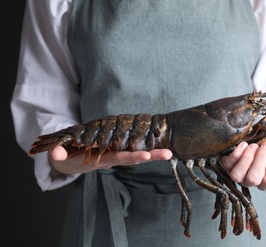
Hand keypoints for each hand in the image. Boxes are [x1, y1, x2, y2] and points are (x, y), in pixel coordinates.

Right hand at [49, 146, 172, 174]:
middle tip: (168, 154)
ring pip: (136, 155)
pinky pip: (133, 150)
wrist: (70, 161)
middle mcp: (112, 159)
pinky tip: (159, 145)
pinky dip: (146, 149)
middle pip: (134, 158)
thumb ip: (59, 155)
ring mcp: (116, 155)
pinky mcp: (117, 150)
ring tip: (169, 152)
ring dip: (153, 154)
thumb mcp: (62, 156)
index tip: (146, 157)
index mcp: (101, 160)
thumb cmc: (67, 156)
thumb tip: (56, 154)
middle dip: (151, 157)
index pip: (119, 158)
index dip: (132, 157)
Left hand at [220, 141, 265, 203]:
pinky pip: (228, 163)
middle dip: (261, 160)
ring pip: (238, 174)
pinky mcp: (225, 165)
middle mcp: (248, 182)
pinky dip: (236, 153)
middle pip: (253, 178)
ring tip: (254, 146)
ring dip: (247, 158)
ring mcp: (236, 175)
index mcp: (263, 183)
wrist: (251, 148)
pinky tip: (244, 144)